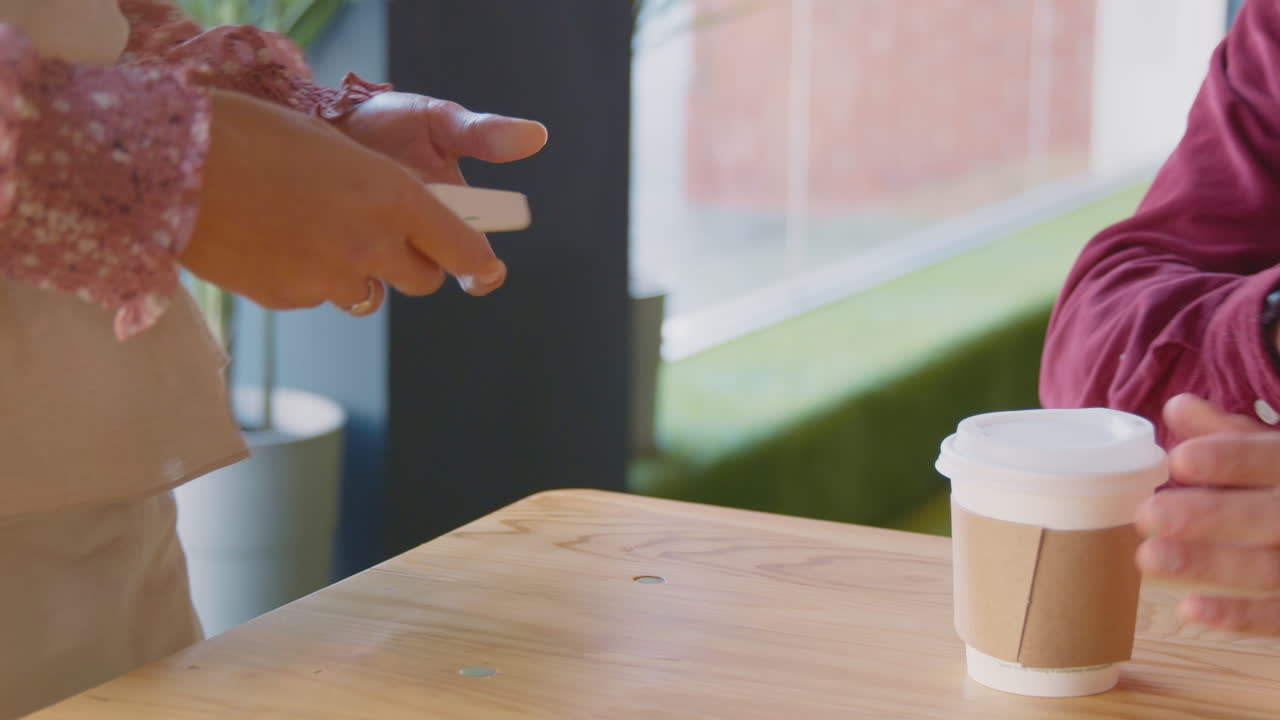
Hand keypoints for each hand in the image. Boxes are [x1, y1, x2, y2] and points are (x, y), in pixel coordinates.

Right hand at [181, 90, 505, 313]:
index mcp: (395, 195)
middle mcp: (373, 243)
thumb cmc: (254, 136)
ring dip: (353, 272)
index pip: (461, 247)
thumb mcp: (337, 151)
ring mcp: (332, 278)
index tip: (484, 269)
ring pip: (366, 293)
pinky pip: (315, 295)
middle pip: (423, 280)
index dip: (475, 260)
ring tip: (307, 230)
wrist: (175, 163)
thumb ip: (378, 192)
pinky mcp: (292, 299)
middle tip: (385, 243)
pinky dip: (303, 276)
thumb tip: (395, 222)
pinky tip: (269, 240)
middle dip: (412, 265)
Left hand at [1135, 393, 1279, 633]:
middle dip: (1213, 515)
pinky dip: (1241, 615)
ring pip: (1272, 568)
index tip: (1180, 460)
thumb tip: (1178, 407)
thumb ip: (1232, 435)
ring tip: (1150, 558)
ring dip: (1212, 564)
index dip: (1233, 460)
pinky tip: (1190, 610)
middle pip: (1273, 516)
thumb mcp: (1279, 453)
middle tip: (1148, 516)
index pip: (1276, 459)